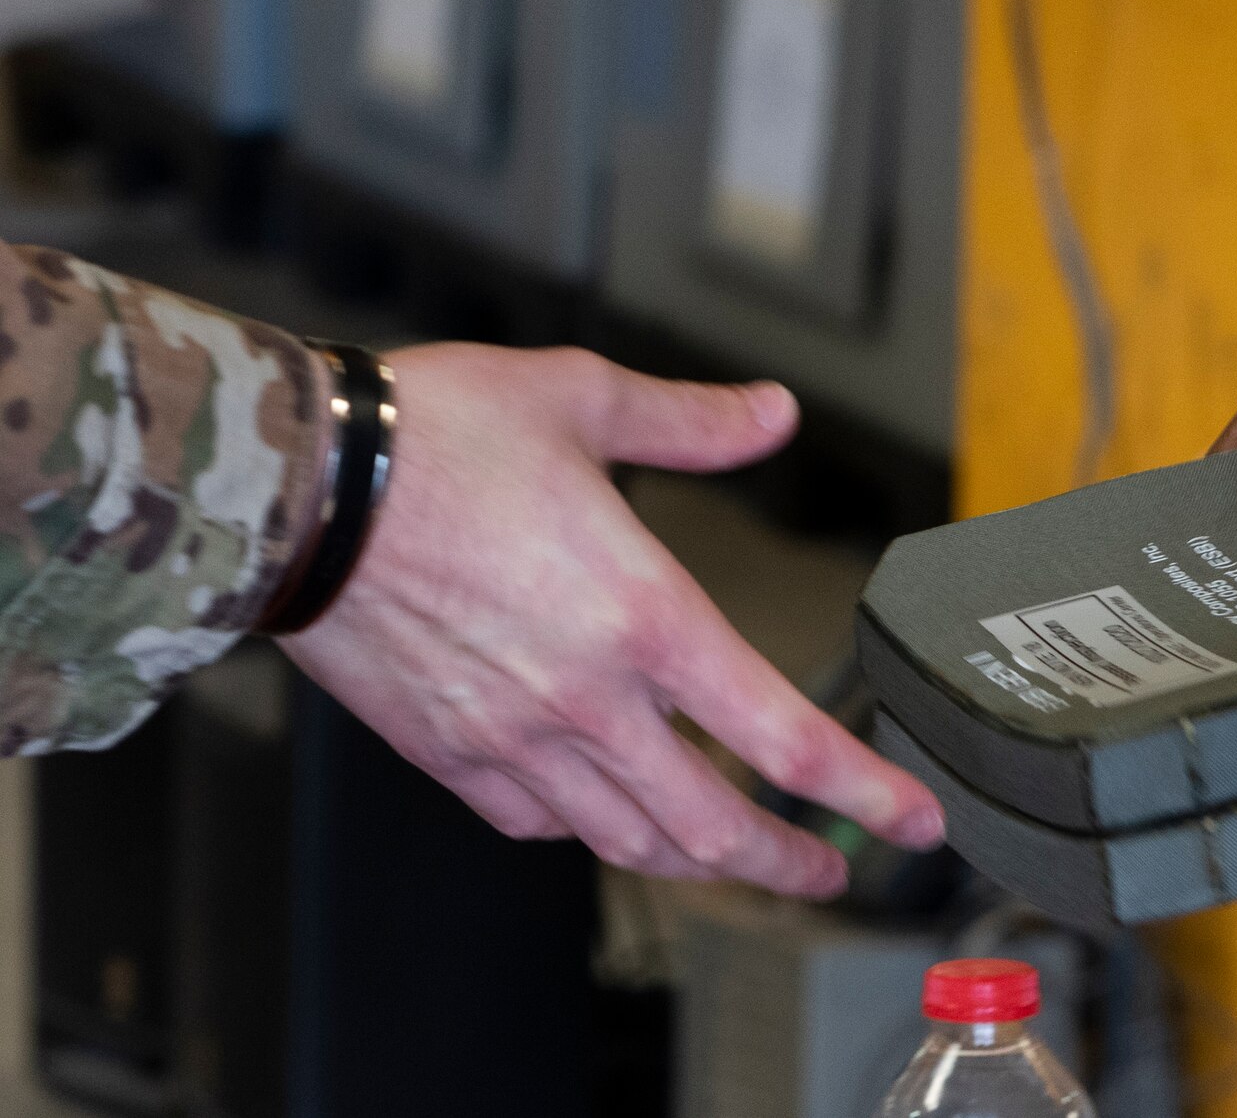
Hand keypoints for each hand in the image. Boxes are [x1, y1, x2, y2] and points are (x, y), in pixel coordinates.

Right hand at [277, 343, 944, 898]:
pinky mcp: (449, 753)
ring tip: (738, 862)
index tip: (911, 821)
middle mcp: (590, 697)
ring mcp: (516, 737)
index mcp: (644, 616)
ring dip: (701, 864)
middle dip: (789, 863)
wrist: (292, 487)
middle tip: (830, 872)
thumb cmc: (428, 438)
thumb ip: (692, 423)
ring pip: (630, 841)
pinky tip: (605, 814)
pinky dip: (589, 830)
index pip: (783, 738)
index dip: (864, 793)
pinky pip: (537, 823)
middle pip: (714, 826)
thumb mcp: (580, 398)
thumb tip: (771, 414)